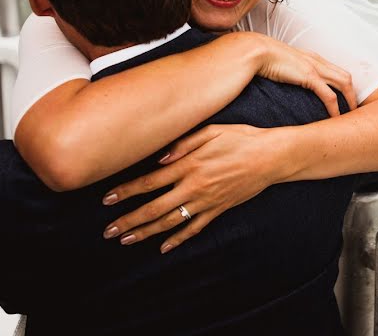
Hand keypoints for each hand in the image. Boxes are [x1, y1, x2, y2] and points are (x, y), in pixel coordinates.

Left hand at [101, 124, 282, 251]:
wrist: (270, 157)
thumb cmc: (241, 138)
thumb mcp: (211, 130)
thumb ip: (183, 143)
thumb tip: (159, 157)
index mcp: (189, 165)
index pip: (150, 181)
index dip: (126, 191)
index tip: (107, 199)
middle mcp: (194, 186)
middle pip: (154, 207)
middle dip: (129, 220)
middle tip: (108, 230)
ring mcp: (206, 201)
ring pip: (170, 222)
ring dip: (146, 232)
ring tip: (126, 240)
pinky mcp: (218, 209)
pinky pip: (195, 228)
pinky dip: (178, 239)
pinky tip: (163, 247)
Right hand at [255, 37, 356, 115]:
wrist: (255, 50)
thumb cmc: (263, 57)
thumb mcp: (280, 63)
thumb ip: (287, 70)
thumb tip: (285, 80)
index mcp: (311, 57)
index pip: (335, 70)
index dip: (342, 85)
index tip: (344, 98)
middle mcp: (316, 61)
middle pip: (345, 76)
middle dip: (352, 94)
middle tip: (352, 110)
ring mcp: (314, 67)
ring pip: (344, 83)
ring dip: (349, 100)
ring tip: (349, 116)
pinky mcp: (309, 76)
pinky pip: (329, 95)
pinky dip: (335, 107)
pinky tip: (335, 117)